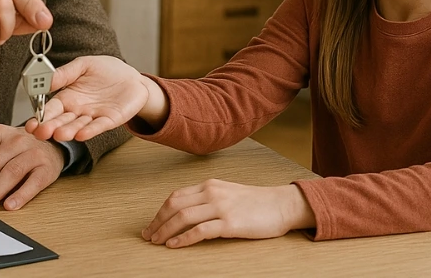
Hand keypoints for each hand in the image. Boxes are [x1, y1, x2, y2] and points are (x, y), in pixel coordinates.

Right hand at [25, 56, 161, 142]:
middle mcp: (77, 111)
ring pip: (78, 126)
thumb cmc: (105, 71)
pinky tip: (81, 135)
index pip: (50, 109)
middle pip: (61, 121)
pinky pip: (99, 126)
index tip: (31, 124)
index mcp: (67, 98)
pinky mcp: (110, 120)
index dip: (40, 116)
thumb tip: (45, 80)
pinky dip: (90, 130)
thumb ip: (64, 73)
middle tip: (40, 132)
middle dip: (50, 127)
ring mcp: (93, 117)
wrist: (131, 77)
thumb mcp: (82, 66)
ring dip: (68, 131)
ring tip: (58, 134)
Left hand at [141, 181, 315, 247]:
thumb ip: (208, 198)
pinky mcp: (230, 223)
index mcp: (210, 185)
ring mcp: (221, 207)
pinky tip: (174, 245)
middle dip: (157, 221)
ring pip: (183, 217)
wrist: (282, 205)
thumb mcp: (228, 193)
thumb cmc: (256, 202)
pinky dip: (183, 238)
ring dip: (165, 230)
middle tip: (148, 235)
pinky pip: (200, 231)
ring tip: (157, 242)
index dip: (160, 211)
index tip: (152, 224)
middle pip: (174, 205)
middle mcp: (212, 193)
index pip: (176, 196)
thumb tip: (187, 212)